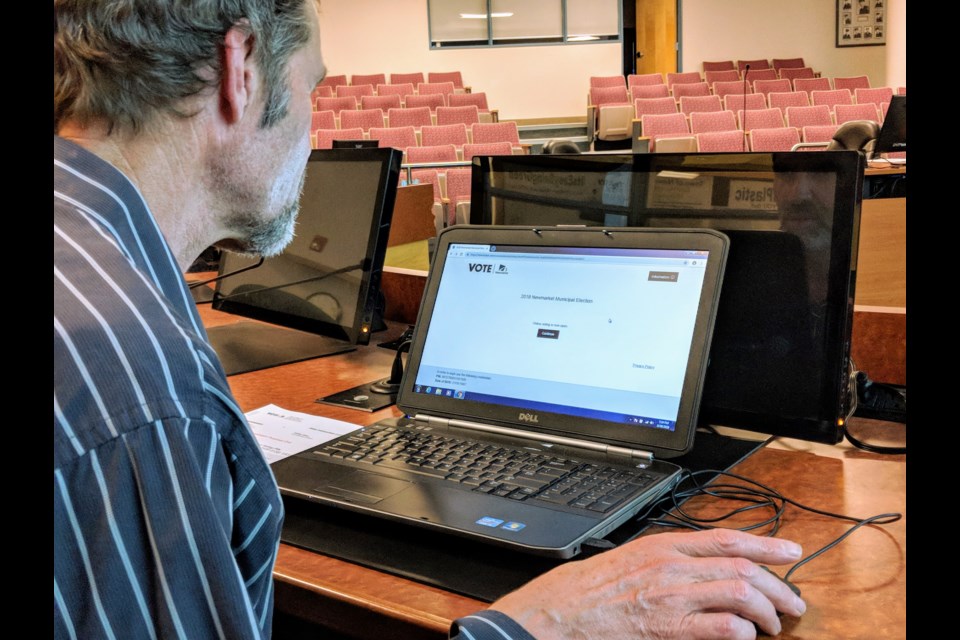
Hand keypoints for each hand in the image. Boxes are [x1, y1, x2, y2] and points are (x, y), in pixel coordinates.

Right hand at [490, 529, 805, 639]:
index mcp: (663, 545)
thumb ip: (667, 558)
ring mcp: (671, 596)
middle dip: (778, 587)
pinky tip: (744, 637)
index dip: (766, 545)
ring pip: (740, 593)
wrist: (560, 612)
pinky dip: (742, 631)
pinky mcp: (667, 628)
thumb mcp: (630, 559)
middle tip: (793, 603)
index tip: (791, 551)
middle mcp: (672, 566)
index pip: (727, 539)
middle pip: (742, 568)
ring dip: (767, 612)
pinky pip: (721, 627)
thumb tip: (704, 566)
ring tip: (773, 626)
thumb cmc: (590, 589)